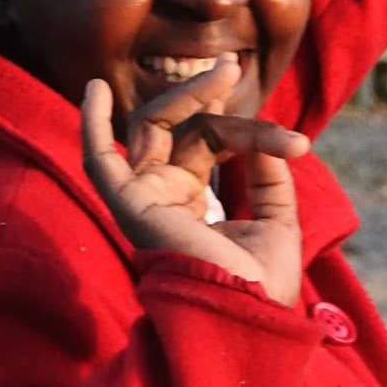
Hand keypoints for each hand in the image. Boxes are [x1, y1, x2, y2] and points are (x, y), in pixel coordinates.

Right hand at [81, 57, 309, 306]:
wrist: (247, 320)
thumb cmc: (262, 288)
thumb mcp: (278, 226)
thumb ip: (268, 181)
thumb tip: (264, 141)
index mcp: (192, 205)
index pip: (209, 144)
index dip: (246, 130)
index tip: (294, 141)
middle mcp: (164, 197)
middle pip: (184, 128)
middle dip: (210, 96)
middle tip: (236, 66)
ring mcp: (145, 198)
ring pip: (155, 126)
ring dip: (188, 93)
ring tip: (226, 71)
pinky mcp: (130, 204)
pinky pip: (98, 160)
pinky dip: (91, 124)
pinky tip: (95, 89)